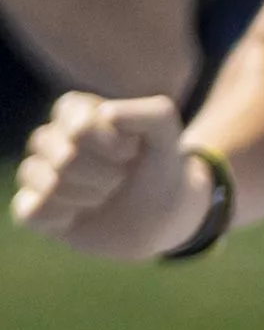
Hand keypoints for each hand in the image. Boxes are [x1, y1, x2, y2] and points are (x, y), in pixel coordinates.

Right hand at [13, 88, 204, 255]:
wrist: (163, 217)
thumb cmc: (160, 168)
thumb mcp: (169, 136)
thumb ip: (153, 113)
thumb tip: (106, 114)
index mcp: (76, 112)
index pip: (80, 126)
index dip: (112, 145)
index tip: (132, 152)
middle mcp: (51, 139)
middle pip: (64, 157)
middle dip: (105, 175)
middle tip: (120, 178)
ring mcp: (40, 174)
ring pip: (47, 183)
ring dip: (89, 196)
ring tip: (104, 196)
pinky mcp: (35, 208)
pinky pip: (29, 211)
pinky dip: (61, 217)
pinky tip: (78, 216)